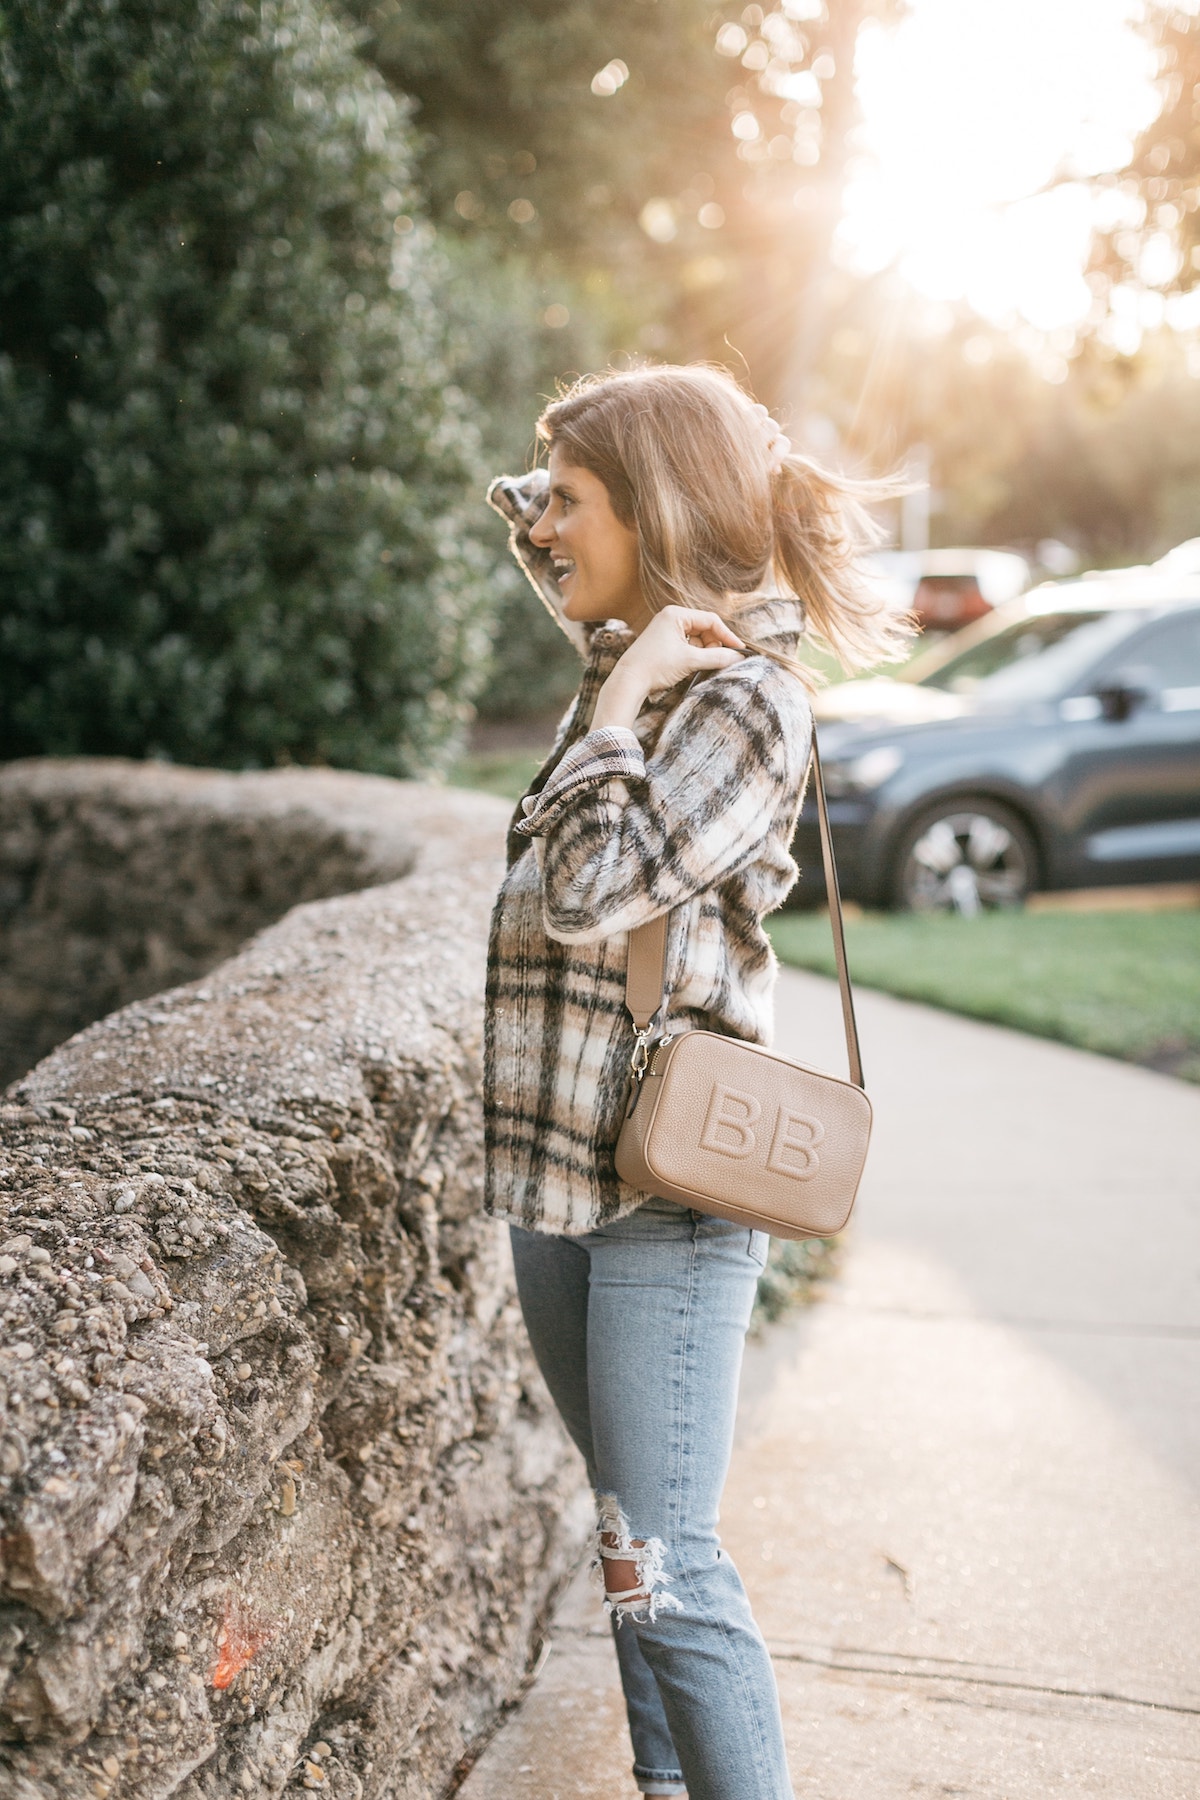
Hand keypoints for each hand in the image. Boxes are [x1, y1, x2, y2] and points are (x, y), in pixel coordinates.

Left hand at [592, 607, 744, 729]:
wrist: (628, 682)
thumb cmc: (655, 666)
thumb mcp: (690, 660)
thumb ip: (717, 657)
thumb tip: (738, 657)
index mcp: (675, 614)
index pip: (710, 620)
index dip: (727, 635)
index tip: (739, 651)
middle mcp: (670, 618)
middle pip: (704, 629)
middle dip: (714, 645)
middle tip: (720, 661)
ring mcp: (666, 630)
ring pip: (697, 639)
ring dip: (704, 652)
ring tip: (702, 666)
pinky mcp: (664, 644)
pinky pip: (687, 646)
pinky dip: (694, 656)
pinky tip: (693, 667)